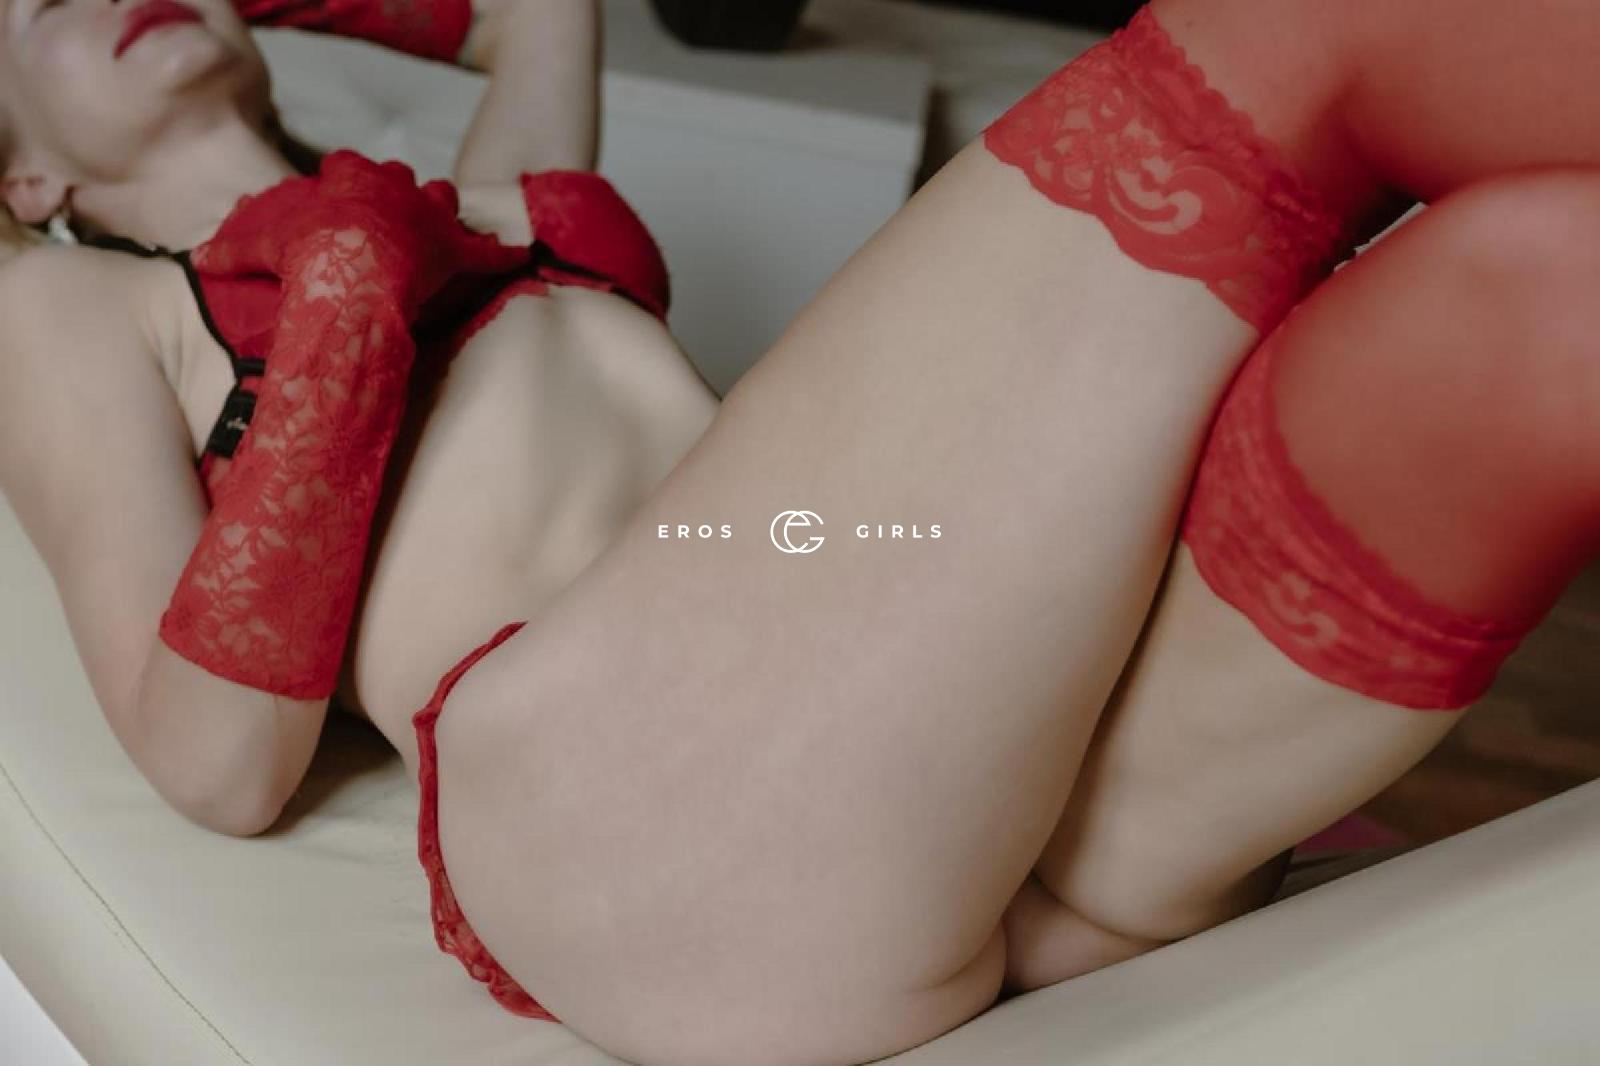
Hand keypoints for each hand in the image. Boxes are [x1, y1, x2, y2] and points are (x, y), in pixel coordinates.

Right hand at [194, 151, 527, 319]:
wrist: (349, 271)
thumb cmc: (301, 253)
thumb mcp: (253, 245)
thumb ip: (230, 247)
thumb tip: (199, 258)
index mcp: (348, 177)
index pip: (347, 167)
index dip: (343, 180)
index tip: (337, 191)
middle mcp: (395, 187)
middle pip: (399, 178)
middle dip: (395, 191)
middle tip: (389, 212)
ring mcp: (431, 217)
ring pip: (443, 200)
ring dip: (441, 211)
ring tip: (441, 221)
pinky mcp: (460, 251)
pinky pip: (490, 250)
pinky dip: (503, 251)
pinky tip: (518, 252)